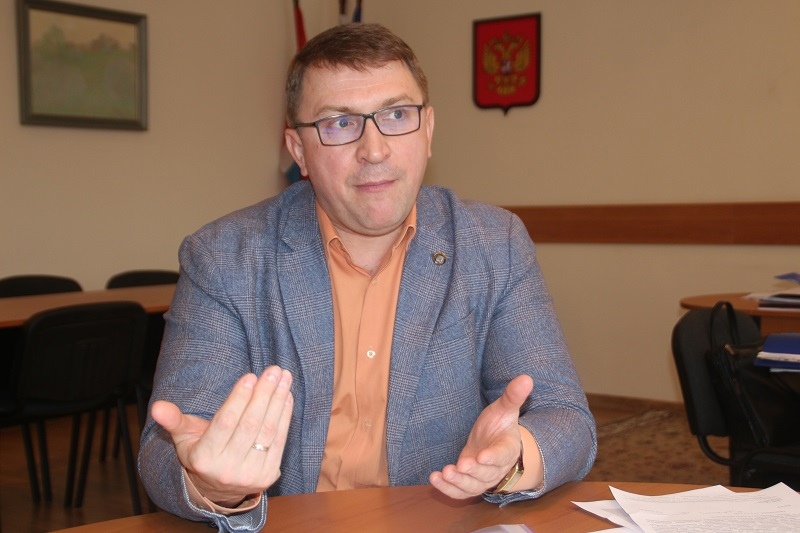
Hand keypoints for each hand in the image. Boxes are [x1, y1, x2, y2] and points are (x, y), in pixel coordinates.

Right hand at [151, 366, 293, 506]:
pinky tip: (286, 397)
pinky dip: (284, 417)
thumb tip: (157, 406)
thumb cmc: (201, 452)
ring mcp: (249, 475)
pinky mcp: (267, 476)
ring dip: (277, 401)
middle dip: (264, 394)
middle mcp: (226, 469)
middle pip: (249, 425)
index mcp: (203, 458)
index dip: (239, 398)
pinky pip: (278, 442)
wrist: (218, 489)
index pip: (225, 423)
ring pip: (267, 432)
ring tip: (284, 378)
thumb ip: (173, 420)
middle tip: (274, 371)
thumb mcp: (183, 437)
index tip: (251, 376)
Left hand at [429, 374, 534, 498]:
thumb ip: (513, 396)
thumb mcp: (505, 409)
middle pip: (486, 474)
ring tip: (444, 473)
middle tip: (460, 466)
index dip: (493, 457)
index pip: (502, 455)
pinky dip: (448, 489)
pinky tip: (434, 479)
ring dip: (458, 482)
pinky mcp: (469, 483)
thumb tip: (526, 378)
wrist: (494, 443)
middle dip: (473, 471)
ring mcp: (482, 478)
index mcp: (507, 448)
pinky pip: (460, 492)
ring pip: (473, 486)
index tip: (482, 456)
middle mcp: (496, 467)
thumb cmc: (499, 425)